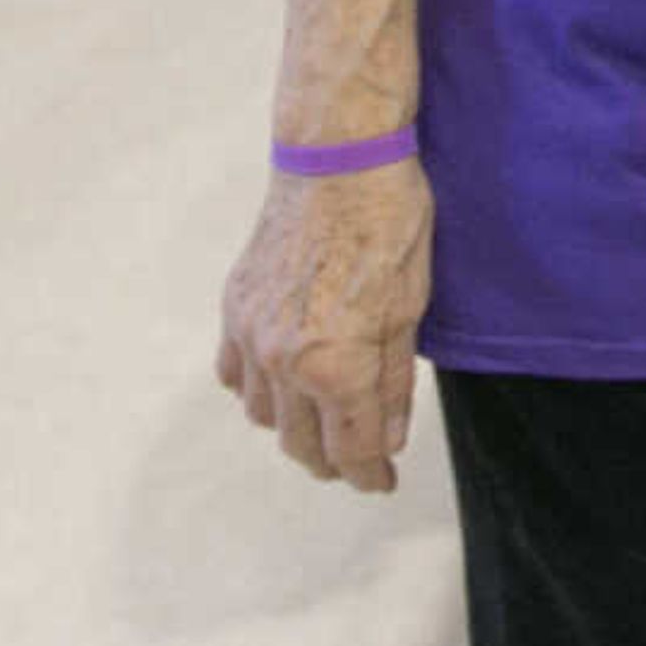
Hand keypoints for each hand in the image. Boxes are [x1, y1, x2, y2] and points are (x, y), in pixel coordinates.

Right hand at [214, 161, 433, 493]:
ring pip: (264, 416)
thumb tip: (387, 440)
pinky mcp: (233, 310)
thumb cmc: (391, 223)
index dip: (370, 475)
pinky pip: (234, 375)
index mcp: (337, 365)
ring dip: (295, 429)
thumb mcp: (412, 305)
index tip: (382, 485)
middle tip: (359, 460)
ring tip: (325, 423)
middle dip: (334, 460)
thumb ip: (395, 380)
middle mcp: (284, 361)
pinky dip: (257, 392)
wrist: (337, 161)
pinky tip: (281, 385)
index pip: (353, 447)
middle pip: (303, 443)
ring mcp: (250, 336)